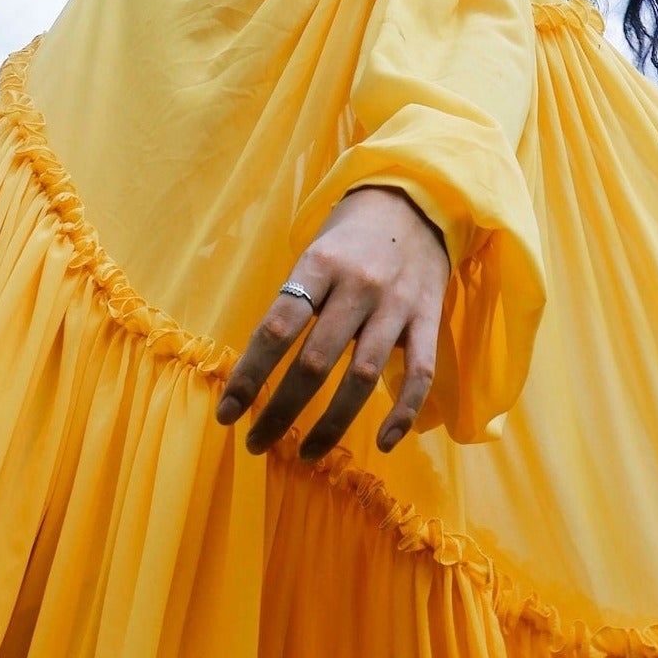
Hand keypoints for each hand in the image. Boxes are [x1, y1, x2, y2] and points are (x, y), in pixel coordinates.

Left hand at [216, 185, 448, 460]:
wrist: (415, 203)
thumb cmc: (349, 237)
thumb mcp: (313, 254)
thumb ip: (294, 303)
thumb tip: (258, 366)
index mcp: (319, 265)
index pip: (277, 328)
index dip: (249, 375)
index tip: (228, 412)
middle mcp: (357, 286)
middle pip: (316, 361)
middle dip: (281, 410)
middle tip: (256, 443)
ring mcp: (396, 305)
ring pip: (363, 377)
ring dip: (332, 424)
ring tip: (307, 454)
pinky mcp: (429, 319)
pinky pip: (419, 374)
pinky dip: (403, 413)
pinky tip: (384, 442)